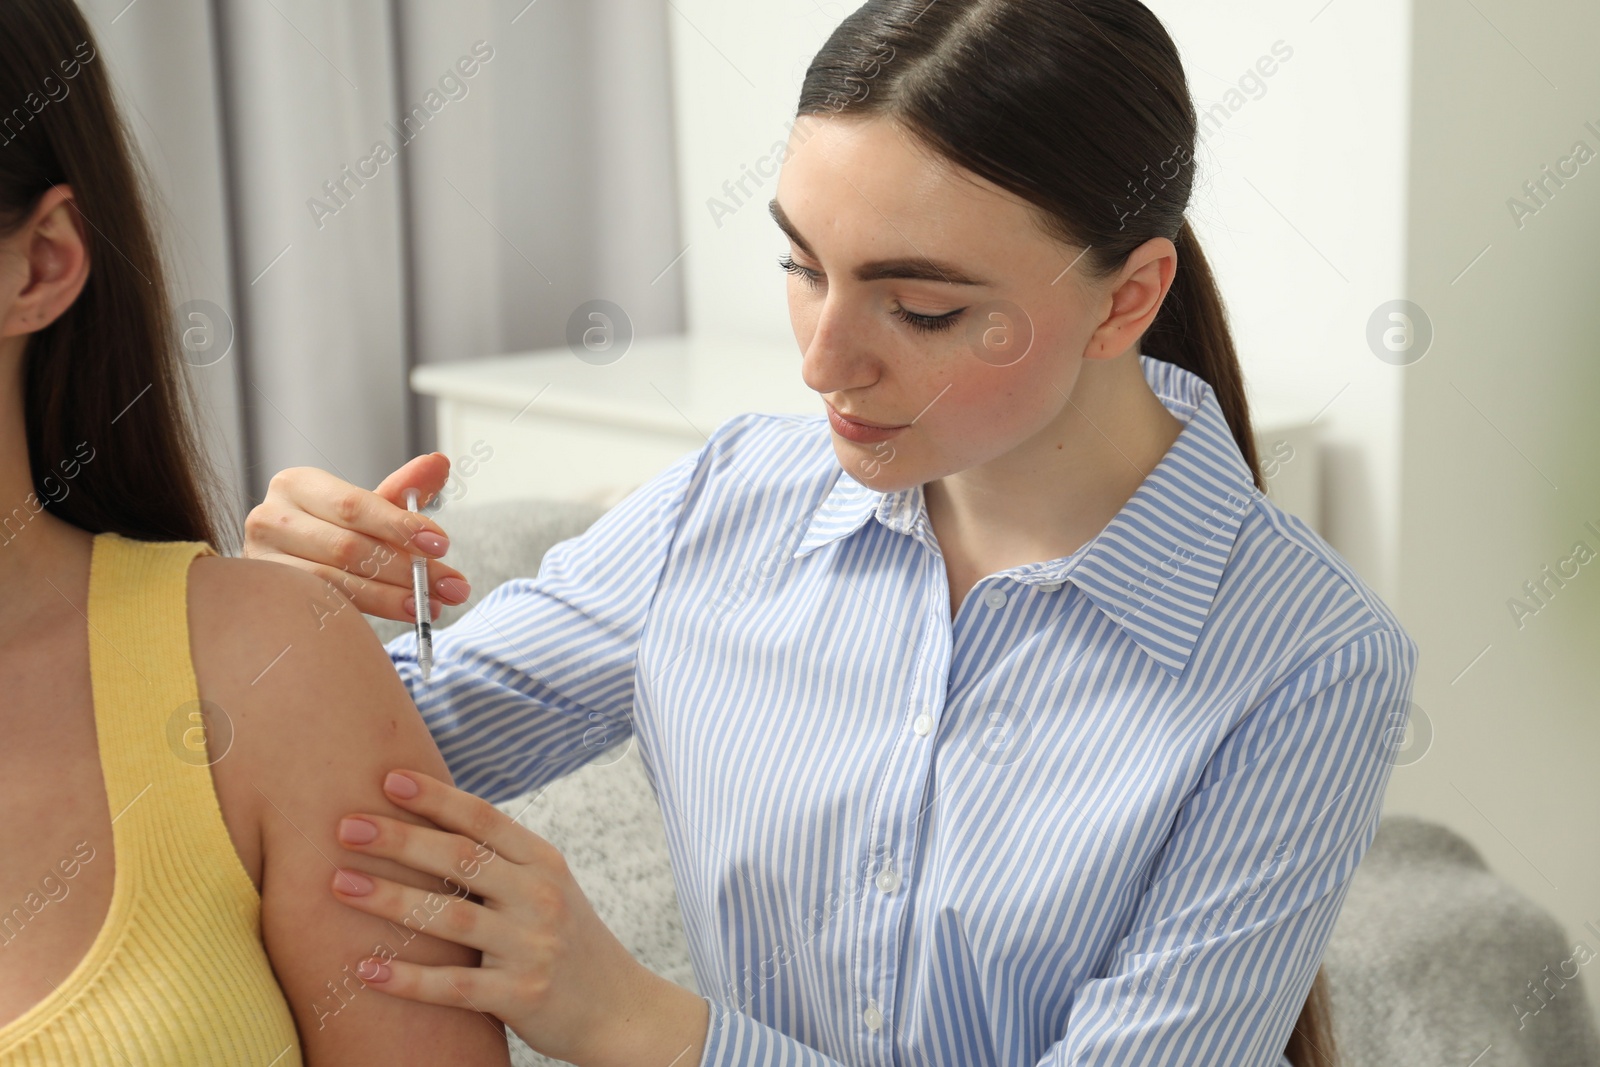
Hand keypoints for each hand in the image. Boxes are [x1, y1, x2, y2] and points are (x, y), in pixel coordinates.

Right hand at [243, 453, 471, 621]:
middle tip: (453, 586)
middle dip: (407, 569)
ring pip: (334, 582)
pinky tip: (399, 615)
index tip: (442, 545)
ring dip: (391, 597)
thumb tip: (440, 462)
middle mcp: (270, 518)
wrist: (289, 567)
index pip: (354, 505)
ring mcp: (262, 561)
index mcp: (298, 485)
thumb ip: (403, 489)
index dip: (400, 525)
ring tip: (430, 606)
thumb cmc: (335, 530)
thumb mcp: (368, 509)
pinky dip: (363, 613)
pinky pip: (320, 607)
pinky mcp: (266, 598)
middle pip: (347, 547)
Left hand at [330, 769, 708, 1066]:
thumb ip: (499, 860)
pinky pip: (453, 987)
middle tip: (345, 826)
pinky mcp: (520, 995)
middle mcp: (540, 897)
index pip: (484, 819)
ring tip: (340, 883)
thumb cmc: (565, 940)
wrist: (618, 1008)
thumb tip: (428, 820)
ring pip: (450, 918)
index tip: (388, 779)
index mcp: (543, 862)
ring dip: (390, 900)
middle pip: (461, 859)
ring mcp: (531, 946)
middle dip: (399, 839)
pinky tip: (366, 969)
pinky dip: (407, 979)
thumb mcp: (547, 887)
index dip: (436, 797)